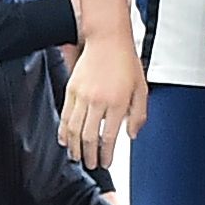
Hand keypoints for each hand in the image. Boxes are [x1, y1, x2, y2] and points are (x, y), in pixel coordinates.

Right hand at [61, 42, 147, 175]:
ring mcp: (82, 95)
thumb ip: (139, 114)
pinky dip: (63, 131)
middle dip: (89, 156)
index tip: (106, 162)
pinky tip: (65, 139)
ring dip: (74, 147)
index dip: (106, 155)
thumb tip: (132, 135)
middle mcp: (98, 101)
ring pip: (74, 129)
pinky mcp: (71, 89)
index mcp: (117, 103)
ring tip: (77, 157)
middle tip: (91, 164)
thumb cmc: (126, 61)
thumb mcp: (141, 88)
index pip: (109, 137)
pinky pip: (65, 115)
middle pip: (88, 137)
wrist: (108, 39)